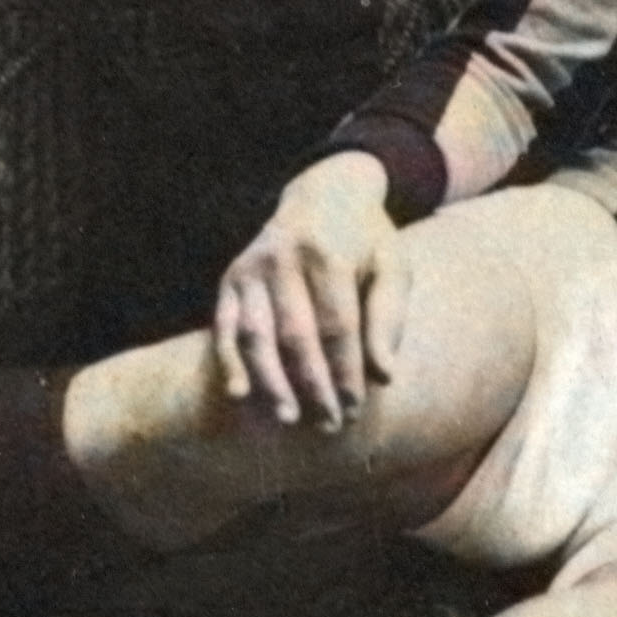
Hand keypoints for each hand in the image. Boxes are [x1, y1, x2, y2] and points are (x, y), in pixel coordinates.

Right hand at [211, 152, 406, 430]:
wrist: (324, 192)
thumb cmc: (366, 240)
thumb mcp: (392, 266)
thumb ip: (389, 317)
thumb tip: (385, 375)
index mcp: (330, 254)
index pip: (337, 326)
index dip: (345, 372)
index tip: (355, 408)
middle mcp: (285, 259)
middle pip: (296, 335)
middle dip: (313, 386)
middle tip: (329, 425)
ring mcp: (252, 269)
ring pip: (257, 335)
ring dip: (271, 382)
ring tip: (289, 418)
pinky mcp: (231, 279)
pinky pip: (225, 326)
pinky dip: (229, 361)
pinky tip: (239, 394)